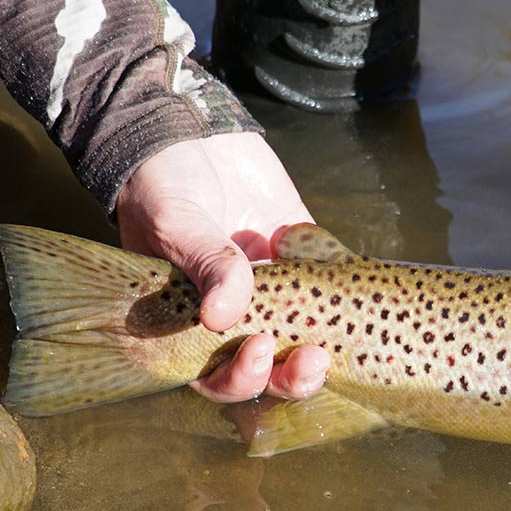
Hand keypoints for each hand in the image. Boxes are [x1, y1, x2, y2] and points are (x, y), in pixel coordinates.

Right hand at [113, 131, 331, 403]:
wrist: (187, 130)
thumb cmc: (161, 183)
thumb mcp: (176, 222)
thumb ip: (206, 265)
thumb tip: (222, 318)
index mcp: (192, 321)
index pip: (218, 375)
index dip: (242, 379)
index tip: (260, 349)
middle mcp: (238, 313)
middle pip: (272, 370)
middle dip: (292, 377)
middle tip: (310, 358)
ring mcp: (278, 286)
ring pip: (307, 336)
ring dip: (324, 348)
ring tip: (330, 343)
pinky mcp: (307, 254)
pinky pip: (335, 279)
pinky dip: (348, 286)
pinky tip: (349, 278)